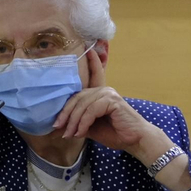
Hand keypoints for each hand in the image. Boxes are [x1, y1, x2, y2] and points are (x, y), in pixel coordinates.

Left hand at [53, 49, 168, 157]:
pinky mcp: (112, 100)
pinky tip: (81, 132)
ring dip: (74, 122)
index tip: (87, 49)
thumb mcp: (90, 127)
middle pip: (77, 97)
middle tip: (57, 127)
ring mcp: (108, 93)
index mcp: (99, 93)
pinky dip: (83, 123)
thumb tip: (57, 127)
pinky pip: (91, 110)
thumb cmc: (114, 133)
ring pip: (82, 105)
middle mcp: (104, 90)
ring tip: (69, 134)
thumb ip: (77, 122)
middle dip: (66, 114)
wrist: (134, 141)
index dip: (91, 63)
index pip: (90, 78)